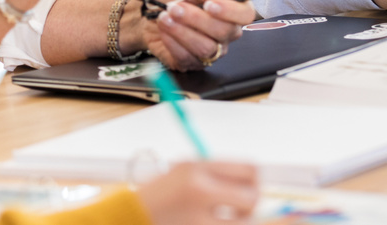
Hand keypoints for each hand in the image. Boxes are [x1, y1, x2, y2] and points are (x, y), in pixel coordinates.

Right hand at [135, 161, 258, 224]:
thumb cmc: (159, 194)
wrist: (132, 217)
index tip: (250, 186)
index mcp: (196, 167)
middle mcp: (199, 190)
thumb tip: (253, 180)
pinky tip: (211, 224)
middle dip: (251, 205)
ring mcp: (198, 218)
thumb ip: (215, 173)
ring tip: (227, 220)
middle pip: (250, 197)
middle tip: (242, 209)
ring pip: (244, 223)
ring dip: (241, 222)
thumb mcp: (182, 170)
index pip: (248, 169)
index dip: (255, 179)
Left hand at [139, 0, 255, 69]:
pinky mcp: (193, 62)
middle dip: (197, 19)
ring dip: (182, 31)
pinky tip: (163, 29)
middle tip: (175, 7)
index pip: (245, 14)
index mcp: (230, 8)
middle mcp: (225, 31)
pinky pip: (188, 57)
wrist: (146, 11)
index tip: (209, 4)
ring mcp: (211, 49)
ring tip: (165, 17)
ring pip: (206, 47)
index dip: (230, 11)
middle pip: (225, 31)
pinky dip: (172, 41)